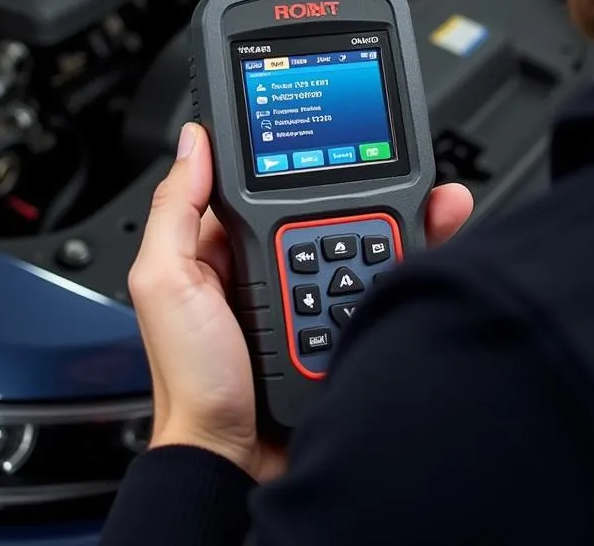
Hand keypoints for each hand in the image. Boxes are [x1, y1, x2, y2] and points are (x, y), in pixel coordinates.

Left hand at [128, 123, 472, 482]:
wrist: (236, 461)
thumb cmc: (190, 378)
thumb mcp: (163, 280)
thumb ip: (175, 210)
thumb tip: (194, 142)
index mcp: (221, 246)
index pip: (264, 183)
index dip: (295, 158)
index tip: (329, 133)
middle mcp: (267, 264)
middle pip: (322, 208)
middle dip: (365, 186)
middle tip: (395, 171)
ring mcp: (308, 294)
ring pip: (360, 241)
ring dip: (398, 219)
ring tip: (431, 201)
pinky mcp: (340, 324)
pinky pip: (378, 284)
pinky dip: (407, 264)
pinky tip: (431, 243)